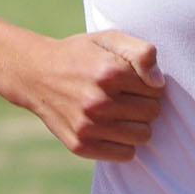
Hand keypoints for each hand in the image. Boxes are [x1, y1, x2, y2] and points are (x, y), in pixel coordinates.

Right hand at [24, 29, 165, 160]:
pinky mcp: (81, 146)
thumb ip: (141, 53)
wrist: (35, 74)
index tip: (132, 81)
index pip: (157, 89)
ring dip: (137, 125)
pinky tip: (112, 129)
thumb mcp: (110, 39)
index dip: (149, 84)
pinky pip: (125, 154)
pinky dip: (124, 143)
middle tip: (127, 97)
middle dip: (145, 104)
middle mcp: (98, 101)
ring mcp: (88, 126)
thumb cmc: (80, 55)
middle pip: (152, 113)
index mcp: (109, 72)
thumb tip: (158, 83)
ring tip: (121, 112)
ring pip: (142, 136)